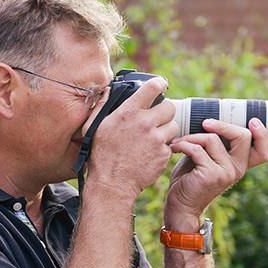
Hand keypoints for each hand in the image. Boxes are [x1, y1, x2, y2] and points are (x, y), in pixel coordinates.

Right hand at [84, 77, 177, 200]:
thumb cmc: (101, 156)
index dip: (159, 84)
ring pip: (174, 126)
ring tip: (153, 137)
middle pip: (170, 107)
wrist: (111, 184)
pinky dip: (163, 148)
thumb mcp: (94, 127)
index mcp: (128, 112)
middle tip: (158, 118)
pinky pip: (170, 145)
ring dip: (166, 130)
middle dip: (165, 111)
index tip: (161, 85)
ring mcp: (156, 140)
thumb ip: (103, 105)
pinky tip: (150, 153)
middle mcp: (145, 123)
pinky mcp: (163, 155)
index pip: (152, 87)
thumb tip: (109, 90)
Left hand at [164, 118, 267, 227]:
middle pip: (243, 136)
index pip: (263, 151)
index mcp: (239, 165)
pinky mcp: (211, 175)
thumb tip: (208, 120)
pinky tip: (175, 148)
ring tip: (180, 142)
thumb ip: (213, 144)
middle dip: (222, 125)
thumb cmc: (190, 180)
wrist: (180, 207)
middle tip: (205, 123)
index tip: (252, 121)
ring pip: (213, 139)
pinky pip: (197, 149)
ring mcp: (226, 173)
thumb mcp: (206, 159)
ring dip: (192, 136)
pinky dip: (183, 144)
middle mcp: (237, 169)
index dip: (263, 135)